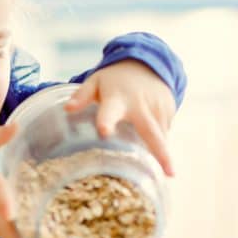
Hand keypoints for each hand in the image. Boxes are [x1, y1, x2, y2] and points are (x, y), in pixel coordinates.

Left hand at [64, 60, 176, 175]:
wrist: (146, 64)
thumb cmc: (114, 80)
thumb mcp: (95, 82)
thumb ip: (82, 96)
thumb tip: (67, 109)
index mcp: (116, 100)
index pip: (110, 111)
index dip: (107, 121)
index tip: (104, 132)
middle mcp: (140, 106)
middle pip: (151, 132)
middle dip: (161, 152)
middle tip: (170, 173)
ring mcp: (157, 109)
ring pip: (161, 137)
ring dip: (162, 154)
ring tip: (167, 171)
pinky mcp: (169, 111)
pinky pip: (165, 133)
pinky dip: (160, 142)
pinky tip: (154, 144)